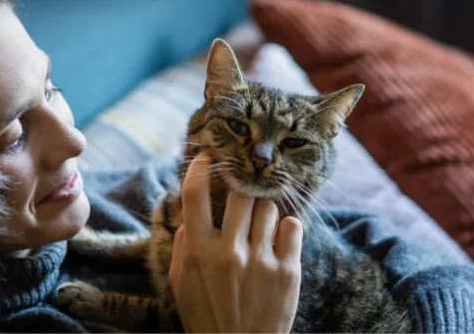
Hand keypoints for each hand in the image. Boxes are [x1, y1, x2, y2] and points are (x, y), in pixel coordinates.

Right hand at [169, 153, 303, 333]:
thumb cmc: (207, 317)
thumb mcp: (182, 284)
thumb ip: (183, 246)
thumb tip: (189, 216)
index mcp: (198, 253)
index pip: (194, 194)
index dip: (199, 167)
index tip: (206, 156)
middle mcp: (229, 253)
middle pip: (238, 194)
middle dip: (239, 190)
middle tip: (241, 194)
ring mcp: (261, 261)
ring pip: (267, 207)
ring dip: (262, 209)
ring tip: (259, 224)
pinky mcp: (288, 271)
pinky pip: (292, 226)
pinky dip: (286, 227)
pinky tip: (278, 237)